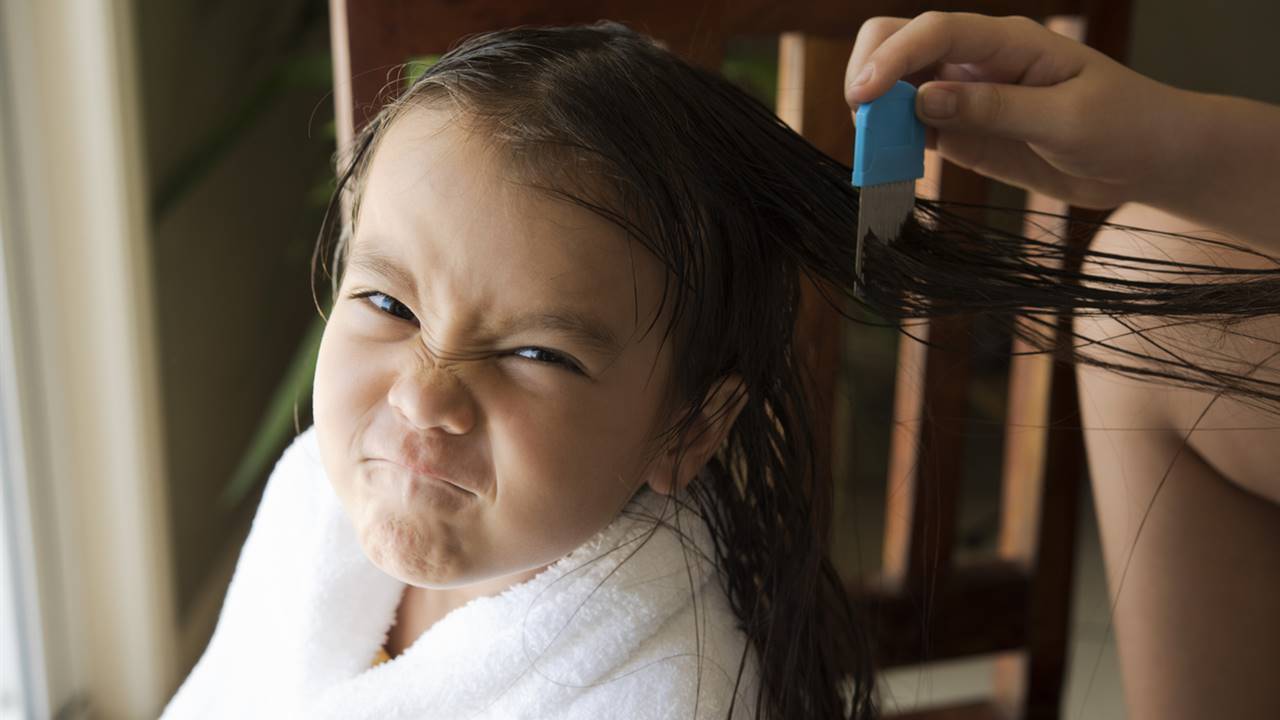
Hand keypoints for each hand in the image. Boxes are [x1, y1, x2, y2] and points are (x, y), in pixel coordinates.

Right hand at [844, 11, 1188, 209]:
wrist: (1150, 158)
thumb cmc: (1126, 126)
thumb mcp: (1067, 120)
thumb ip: (996, 108)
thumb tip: (924, 101)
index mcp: (1009, 41)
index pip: (935, 31)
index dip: (892, 58)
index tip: (863, 97)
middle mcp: (978, 59)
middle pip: (900, 41)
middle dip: (870, 75)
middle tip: (864, 126)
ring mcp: (966, 94)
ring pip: (898, 87)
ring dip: (876, 116)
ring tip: (875, 156)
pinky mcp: (963, 131)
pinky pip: (912, 129)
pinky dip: (892, 145)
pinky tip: (891, 167)